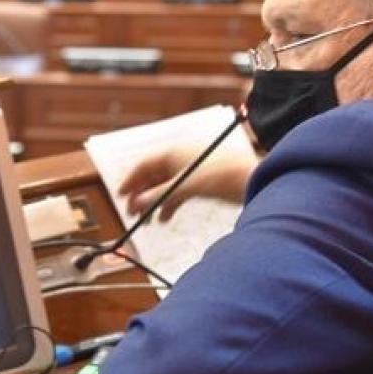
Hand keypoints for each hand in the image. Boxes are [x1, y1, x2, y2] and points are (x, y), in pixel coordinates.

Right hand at [116, 142, 256, 222]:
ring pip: (164, 186)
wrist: (253, 179)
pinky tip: (165, 219)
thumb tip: (136, 204)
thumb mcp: (185, 187)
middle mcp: (179, 158)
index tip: (119, 196)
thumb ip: (159, 195)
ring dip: (154, 203)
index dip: (130, 180)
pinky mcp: (200, 180)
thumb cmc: (221, 176)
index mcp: (173, 151)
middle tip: (132, 214)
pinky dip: (170, 204)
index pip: (144, 164)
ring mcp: (190, 169)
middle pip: (152, 176)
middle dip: (141, 195)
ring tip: (148, 221)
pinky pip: (178, 192)